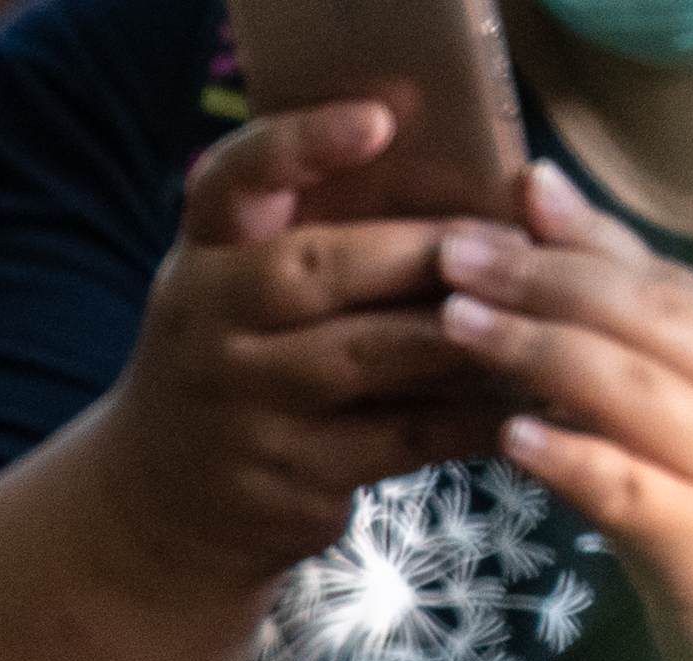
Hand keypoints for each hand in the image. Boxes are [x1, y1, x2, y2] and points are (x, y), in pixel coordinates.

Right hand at [65, 103, 506, 597]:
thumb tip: (463, 195)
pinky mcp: (287, 482)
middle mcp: (206, 331)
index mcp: (200, 264)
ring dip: (462, 330)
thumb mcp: (234, 294)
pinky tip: (522, 394)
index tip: (377, 121)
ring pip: (368, 355)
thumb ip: (310, 239)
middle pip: (316, 269)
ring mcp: (242, 412)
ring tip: (534, 308)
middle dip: (422, 250)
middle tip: (510, 240)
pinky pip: (400, 438)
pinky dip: (470, 414)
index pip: (232, 182)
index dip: (301, 145)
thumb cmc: (233, 370)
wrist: (157, 508)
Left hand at [444, 164, 692, 660]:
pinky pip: (631, 490)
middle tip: (454, 246)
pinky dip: (572, 457)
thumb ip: (651, 377)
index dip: (589, 231)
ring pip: (633, 387)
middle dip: (545, 272)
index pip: (666, 278)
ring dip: (538, 346)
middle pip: (645, 313)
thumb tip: (563, 318)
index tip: (516, 188)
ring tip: (456, 320)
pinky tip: (512, 438)